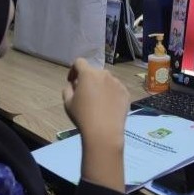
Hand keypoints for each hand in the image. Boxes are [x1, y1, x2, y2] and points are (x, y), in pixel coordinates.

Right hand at [62, 58, 129, 190]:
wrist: (104, 132)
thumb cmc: (83, 116)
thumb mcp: (68, 102)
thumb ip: (68, 89)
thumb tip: (73, 84)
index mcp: (88, 74)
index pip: (79, 62)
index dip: (73, 70)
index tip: (72, 81)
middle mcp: (104, 74)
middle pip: (94, 72)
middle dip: (88, 79)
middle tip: (85, 94)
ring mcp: (117, 83)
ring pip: (106, 80)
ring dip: (101, 86)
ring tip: (98, 102)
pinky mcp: (126, 93)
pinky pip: (116, 89)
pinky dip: (111, 94)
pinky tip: (108, 107)